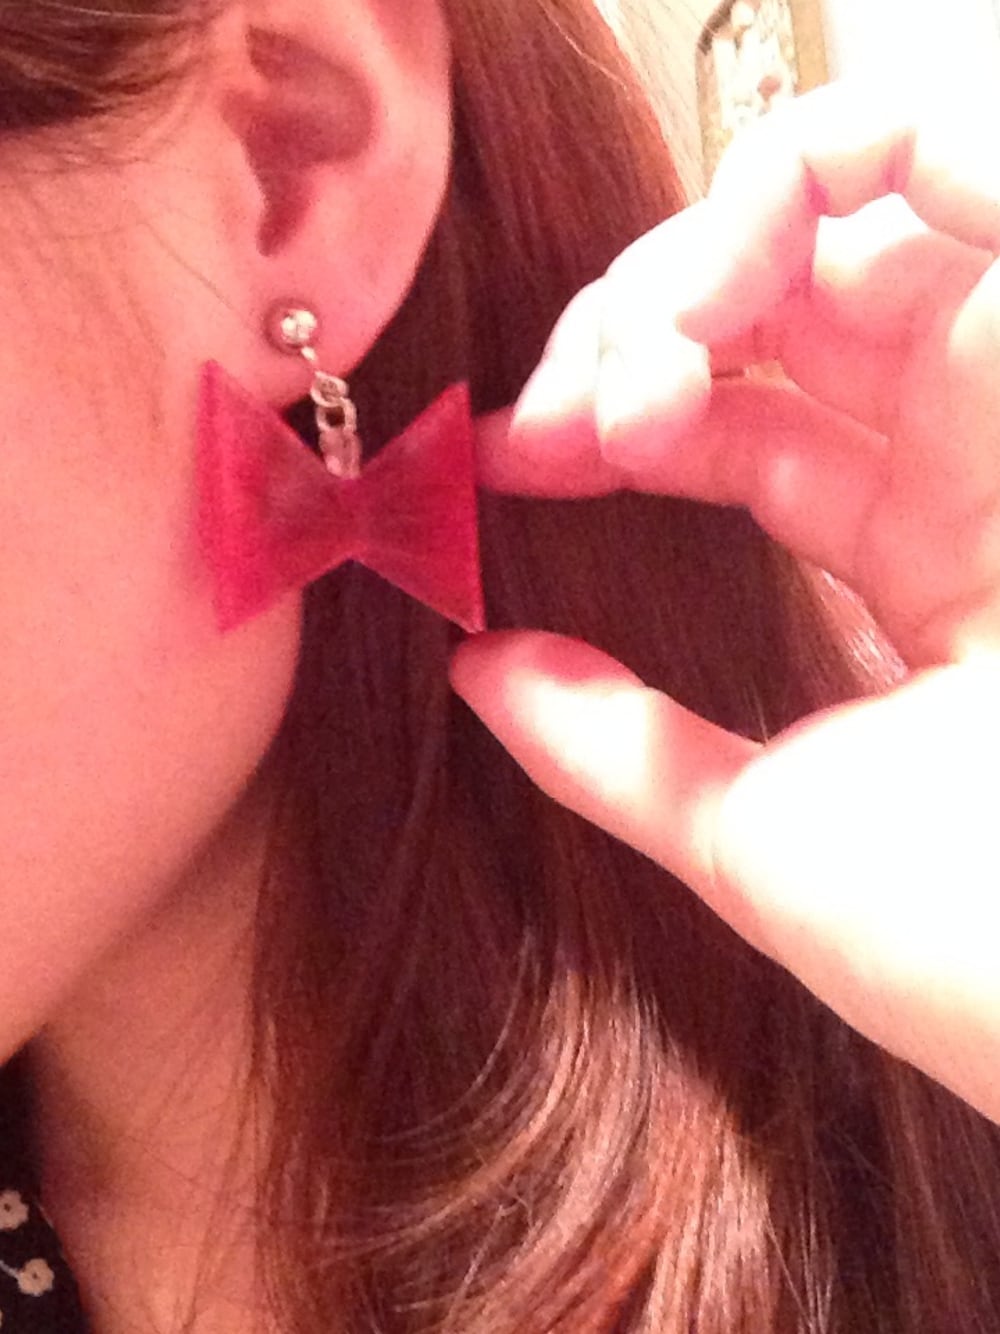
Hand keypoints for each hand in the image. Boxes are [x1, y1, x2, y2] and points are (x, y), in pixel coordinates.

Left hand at [450, 80, 999, 1124]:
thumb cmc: (970, 947)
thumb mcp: (760, 837)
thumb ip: (613, 745)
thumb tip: (477, 673)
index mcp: (931, 563)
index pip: (759, 433)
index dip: (626, 416)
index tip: (510, 449)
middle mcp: (994, 465)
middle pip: (800, 314)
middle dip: (654, 324)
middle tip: (571, 395)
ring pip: (877, 226)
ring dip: (729, 247)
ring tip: (651, 332)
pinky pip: (978, 164)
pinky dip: (861, 151)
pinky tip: (748, 230)